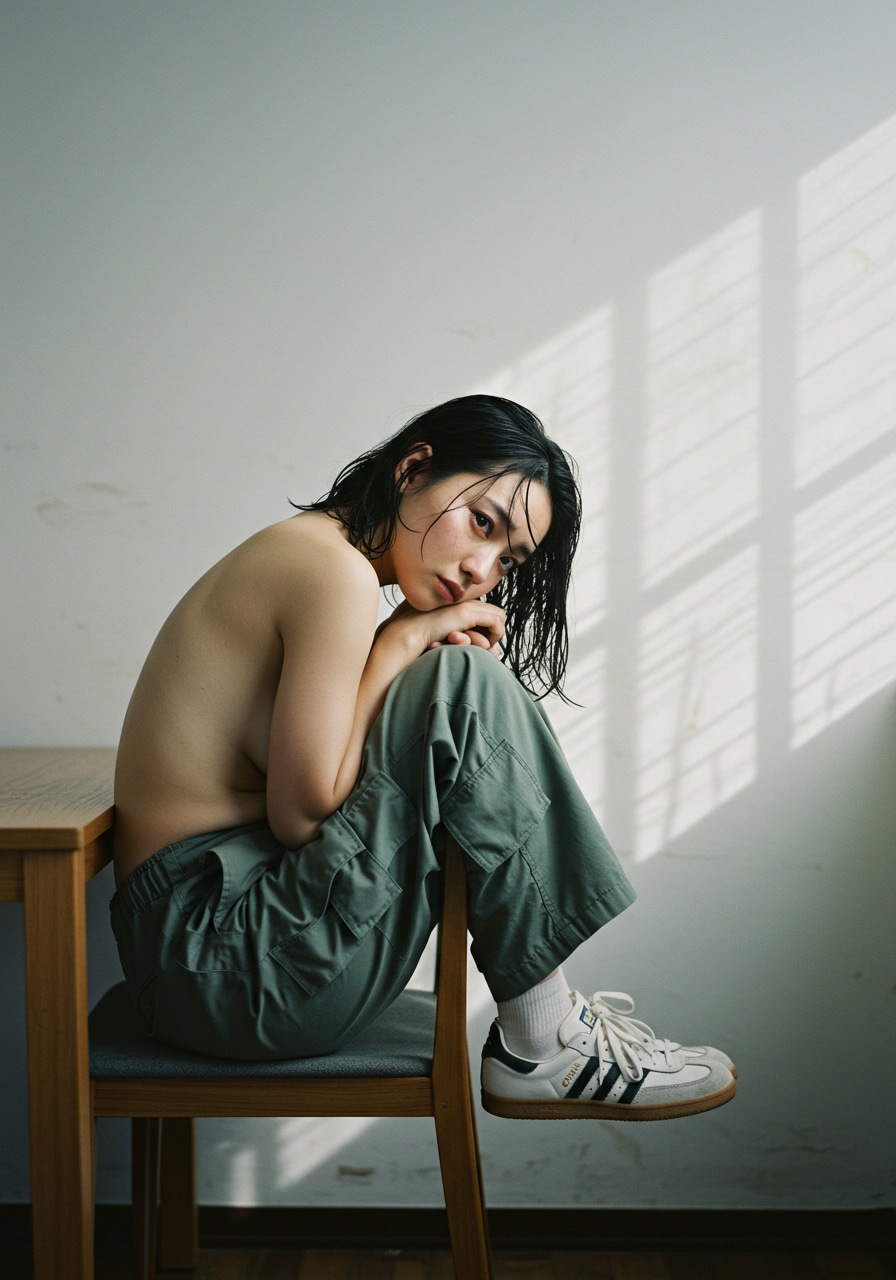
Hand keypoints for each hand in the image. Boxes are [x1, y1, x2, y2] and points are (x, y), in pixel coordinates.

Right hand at [374, 598, 505, 659]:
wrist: (406, 636)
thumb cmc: (422, 642)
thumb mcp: (447, 639)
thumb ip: (464, 639)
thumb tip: (490, 649)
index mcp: (458, 606)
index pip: (486, 613)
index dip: (489, 629)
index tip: (484, 644)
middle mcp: (463, 602)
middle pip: (495, 613)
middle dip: (496, 631)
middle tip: (489, 646)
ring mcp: (465, 605)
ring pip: (498, 616)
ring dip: (496, 634)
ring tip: (487, 646)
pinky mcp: (465, 612)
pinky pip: (495, 621)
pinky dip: (495, 634)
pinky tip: (485, 645)